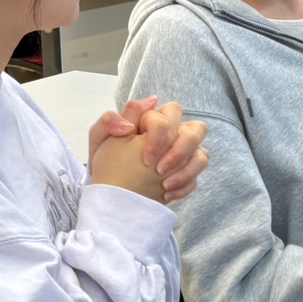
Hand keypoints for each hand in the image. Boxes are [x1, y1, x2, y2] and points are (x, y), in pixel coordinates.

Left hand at [87, 99, 209, 202]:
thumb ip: (114, 118)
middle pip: (198, 129)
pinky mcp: (186, 175)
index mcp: (155, 120)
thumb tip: (144, 106)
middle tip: (159, 169)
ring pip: (203, 155)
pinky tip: (166, 195)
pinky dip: (183, 187)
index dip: (160, 136)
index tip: (145, 159)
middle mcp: (174, 135)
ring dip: (186, 171)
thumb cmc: (104, 160)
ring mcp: (183, 156)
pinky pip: (196, 178)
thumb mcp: (100, 138)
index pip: (172, 114)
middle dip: (180, 151)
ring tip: (164, 185)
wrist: (110, 189)